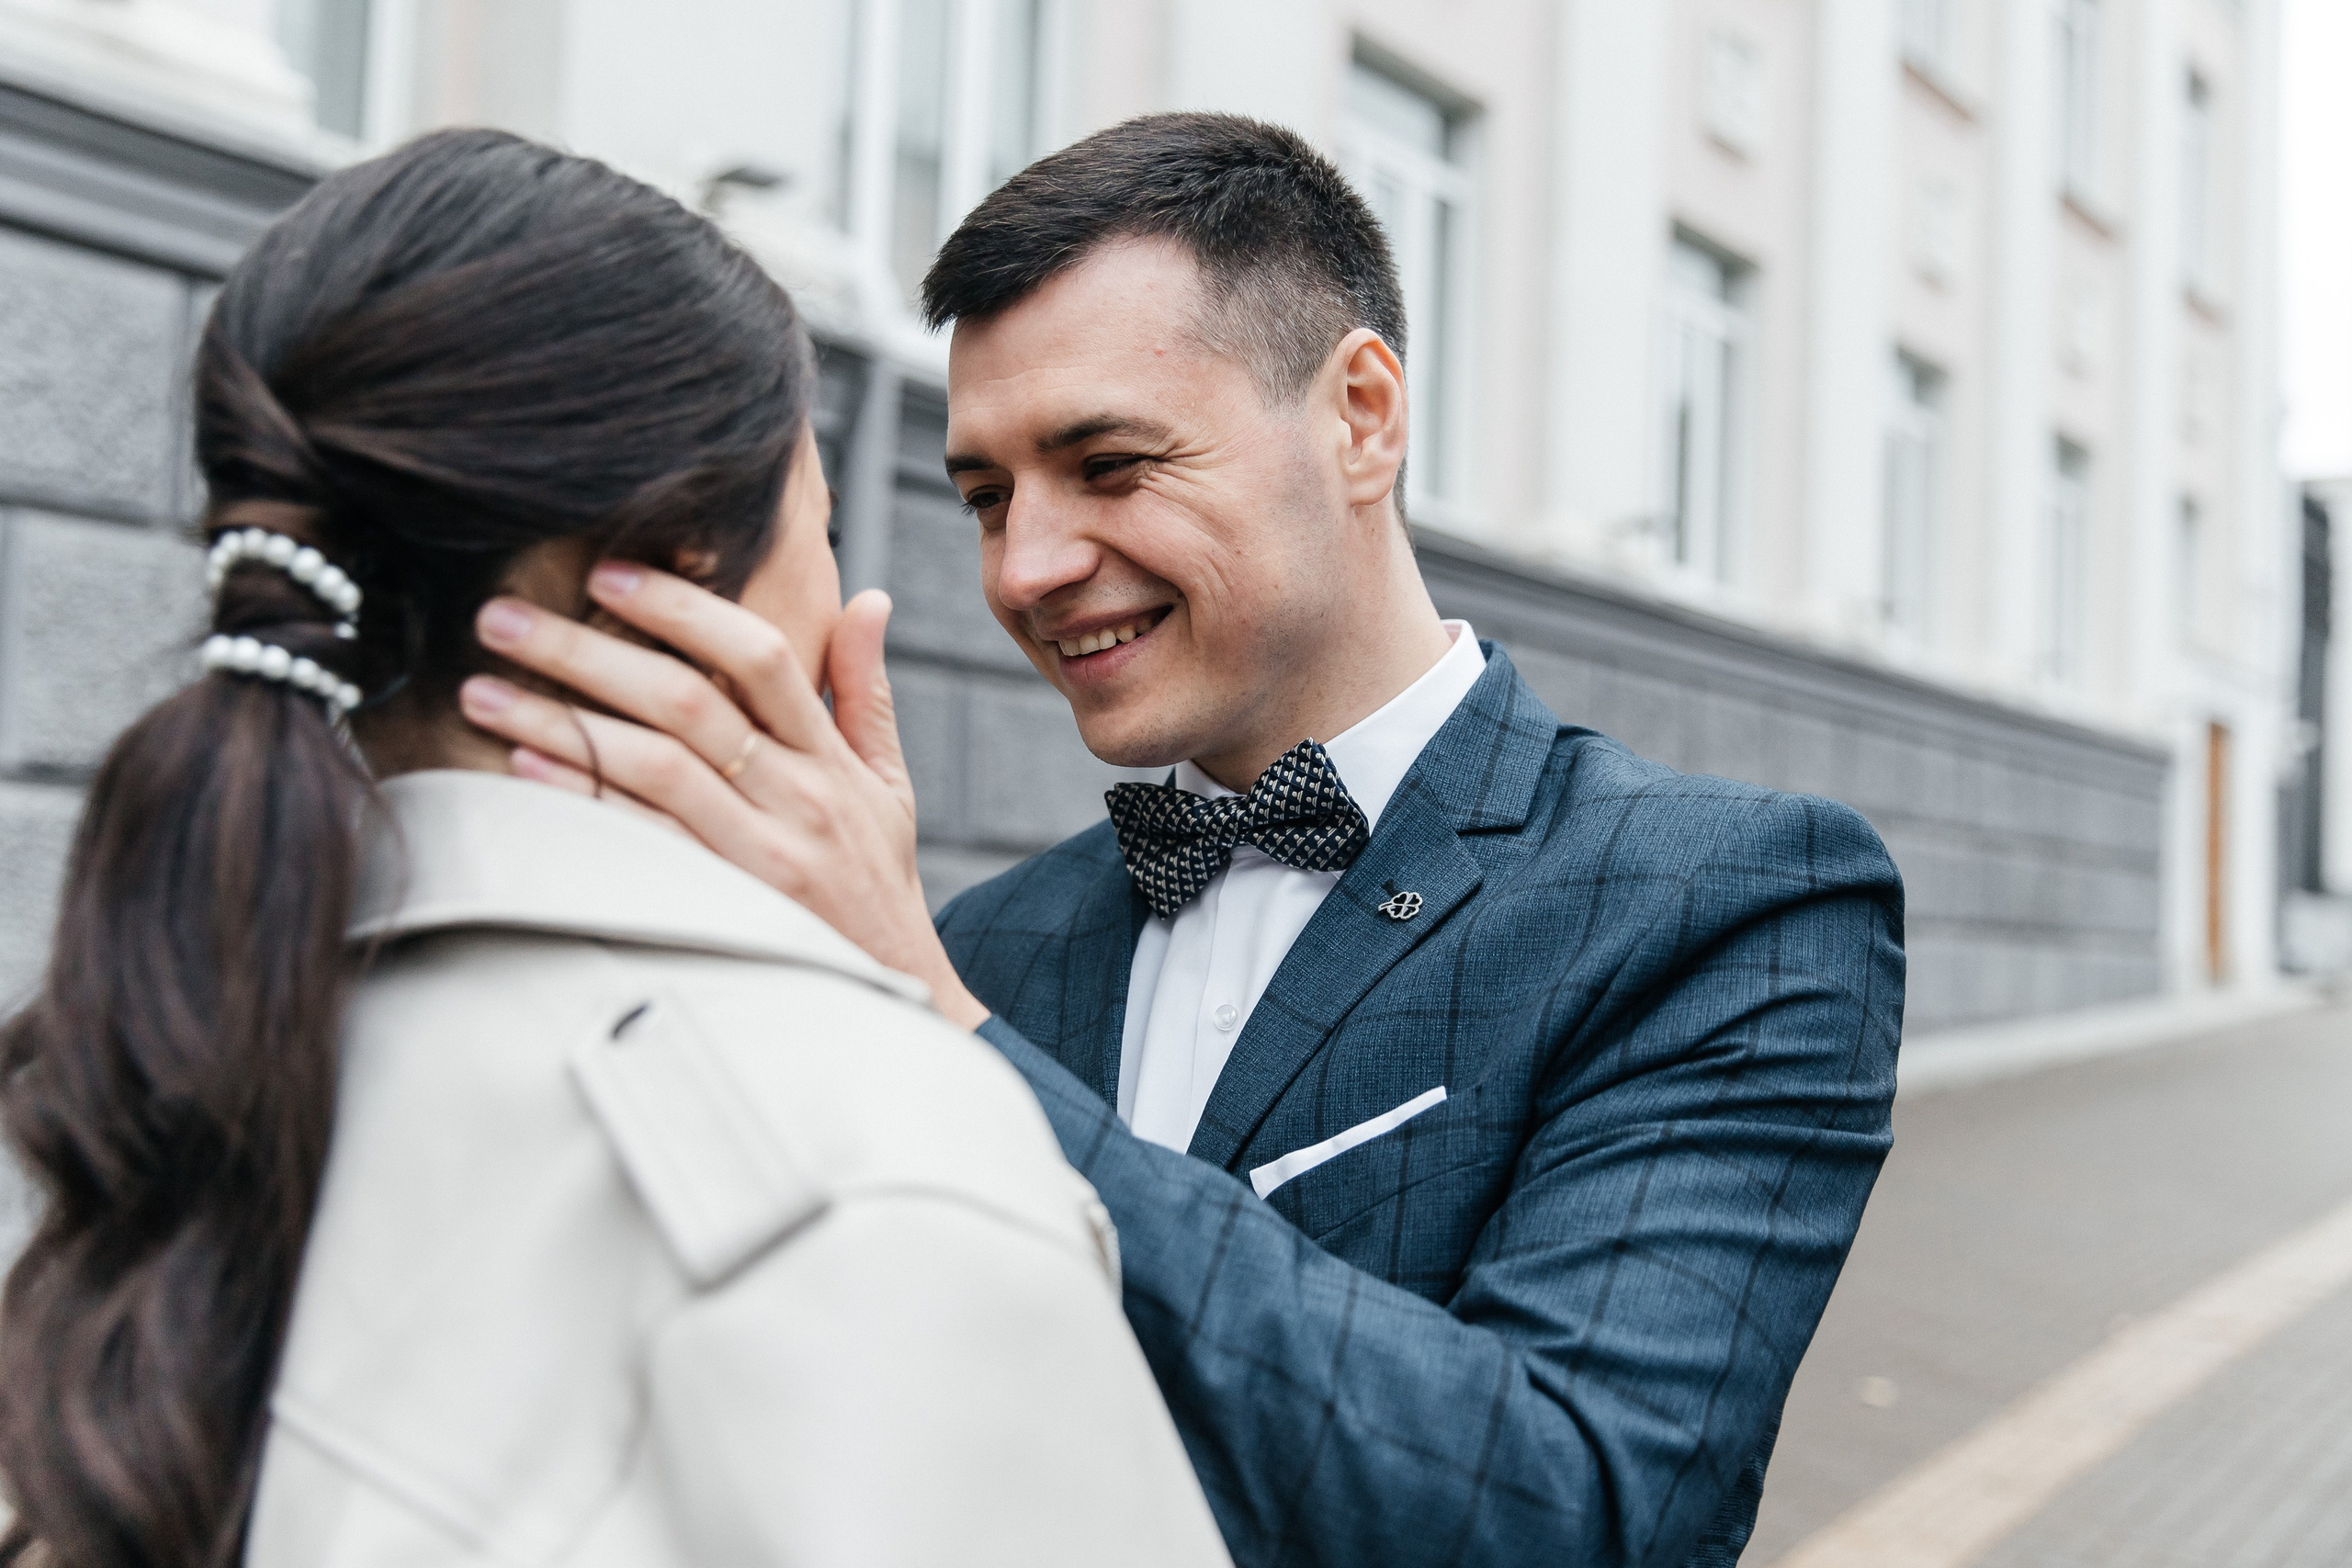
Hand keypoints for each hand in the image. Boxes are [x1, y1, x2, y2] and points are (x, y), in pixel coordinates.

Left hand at [459, 563, 990, 1030]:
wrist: (896, 1004)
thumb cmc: (878, 886)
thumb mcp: (889, 786)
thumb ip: (867, 692)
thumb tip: (868, 599)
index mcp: (831, 759)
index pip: (760, 657)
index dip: (683, 607)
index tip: (608, 573)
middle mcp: (797, 799)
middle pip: (685, 701)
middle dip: (585, 651)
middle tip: (500, 616)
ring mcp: (760, 856)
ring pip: (651, 765)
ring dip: (557, 720)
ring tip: (481, 689)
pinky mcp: (725, 907)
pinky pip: (642, 843)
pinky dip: (581, 798)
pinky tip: (523, 767)